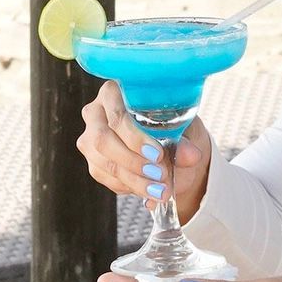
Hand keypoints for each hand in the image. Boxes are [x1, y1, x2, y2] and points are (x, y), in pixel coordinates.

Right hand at [76, 80, 210, 221]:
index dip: (135, 137)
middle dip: (133, 162)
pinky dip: (129, 186)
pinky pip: (106, 178)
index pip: (117, 114)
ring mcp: (90, 138)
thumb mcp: (184, 129)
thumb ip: (185, 141)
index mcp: (116, 91)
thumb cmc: (175, 126)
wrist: (172, 147)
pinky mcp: (93, 161)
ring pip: (105, 163)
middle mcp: (96, 112)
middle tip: (160, 175)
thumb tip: (190, 155)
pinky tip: (148, 189)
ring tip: (160, 190)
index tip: (158, 154)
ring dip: (134, 181)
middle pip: (103, 140)